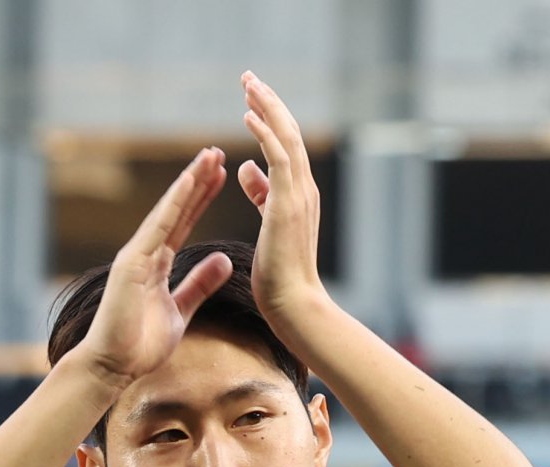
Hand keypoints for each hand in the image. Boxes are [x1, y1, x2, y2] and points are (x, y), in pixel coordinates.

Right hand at [75, 149, 231, 388]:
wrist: (114, 365)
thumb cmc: (141, 343)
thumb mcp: (181, 310)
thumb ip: (200, 284)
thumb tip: (224, 260)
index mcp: (157, 263)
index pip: (184, 223)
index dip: (202, 198)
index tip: (221, 174)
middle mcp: (146, 252)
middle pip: (177, 210)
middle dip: (198, 181)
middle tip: (217, 151)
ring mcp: (137, 255)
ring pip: (168, 211)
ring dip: (189, 182)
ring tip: (208, 156)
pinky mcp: (132, 264)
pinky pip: (158, 229)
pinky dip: (174, 205)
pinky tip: (190, 182)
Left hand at [239, 73, 325, 323]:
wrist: (295, 305)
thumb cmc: (280, 276)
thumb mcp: (268, 224)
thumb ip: (260, 193)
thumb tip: (245, 166)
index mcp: (298, 196)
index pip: (286, 147)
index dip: (270, 119)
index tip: (251, 98)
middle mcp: (304, 190)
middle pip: (289, 134)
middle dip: (269, 102)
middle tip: (248, 78)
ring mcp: (299, 196)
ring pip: (286, 138)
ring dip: (266, 108)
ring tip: (247, 84)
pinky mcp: (288, 204)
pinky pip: (278, 158)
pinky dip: (264, 132)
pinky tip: (247, 114)